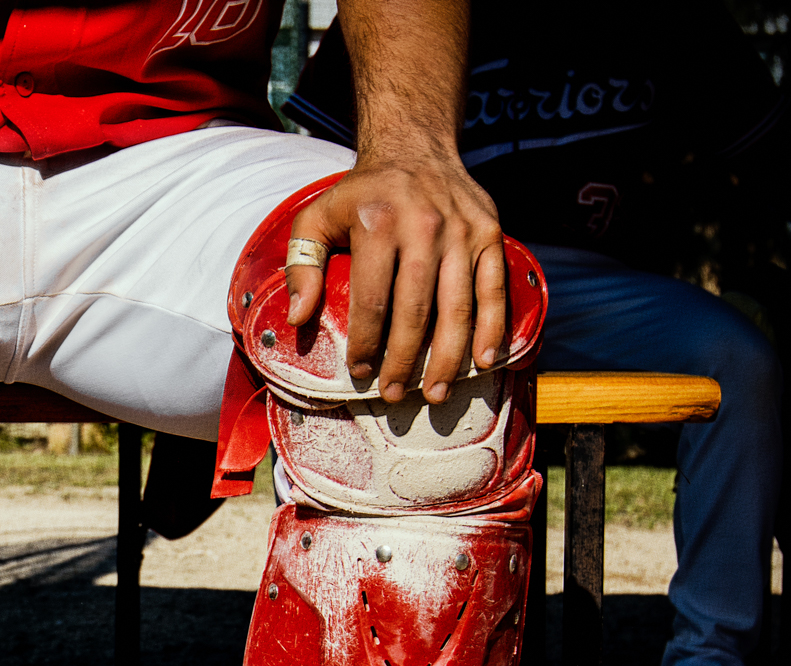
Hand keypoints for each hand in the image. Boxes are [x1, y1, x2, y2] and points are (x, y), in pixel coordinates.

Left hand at [285, 155, 505, 405]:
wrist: (414, 146)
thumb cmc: (360, 194)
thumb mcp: (317, 217)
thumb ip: (301, 266)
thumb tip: (297, 319)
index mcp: (377, 224)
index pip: (372, 300)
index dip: (365, 343)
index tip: (359, 372)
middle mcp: (423, 226)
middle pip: (416, 311)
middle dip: (405, 360)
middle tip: (395, 394)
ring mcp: (462, 230)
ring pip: (458, 306)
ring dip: (449, 357)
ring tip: (436, 394)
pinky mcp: (490, 233)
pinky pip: (493, 288)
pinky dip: (493, 328)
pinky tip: (485, 361)